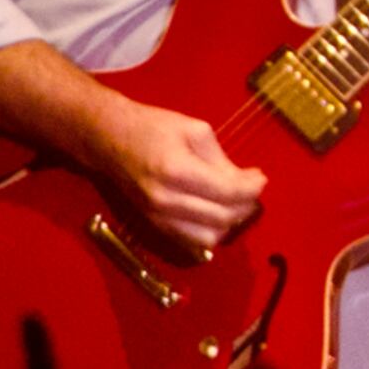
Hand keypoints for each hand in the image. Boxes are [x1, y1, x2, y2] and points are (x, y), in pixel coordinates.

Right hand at [90, 95, 263, 252]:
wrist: (107, 139)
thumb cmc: (152, 127)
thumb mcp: (194, 130)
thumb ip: (222, 160)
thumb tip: (248, 181)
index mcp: (175, 171)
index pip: (228, 193)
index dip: (253, 188)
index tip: (261, 177)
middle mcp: (164, 200)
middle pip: (222, 219)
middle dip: (246, 205)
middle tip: (252, 187)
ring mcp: (157, 217)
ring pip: (209, 238)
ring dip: (230, 223)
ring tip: (235, 201)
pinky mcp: (154, 225)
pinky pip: (192, 241)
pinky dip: (211, 231)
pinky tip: (217, 211)